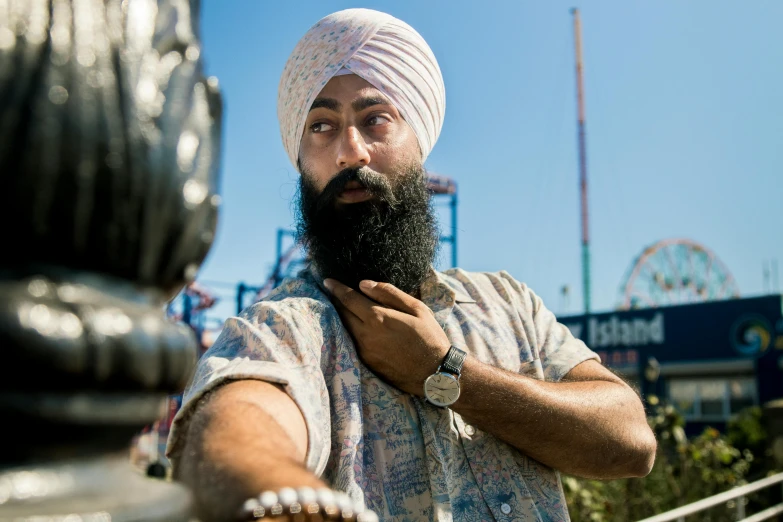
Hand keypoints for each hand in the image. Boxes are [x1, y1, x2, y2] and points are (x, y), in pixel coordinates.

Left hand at [323, 278, 450, 395]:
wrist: (436, 374)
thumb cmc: (430, 337)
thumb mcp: (416, 308)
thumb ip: (389, 293)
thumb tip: (363, 284)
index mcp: (378, 318)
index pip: (348, 299)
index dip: (336, 288)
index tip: (327, 281)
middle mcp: (366, 335)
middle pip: (342, 313)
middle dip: (334, 301)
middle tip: (329, 291)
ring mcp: (364, 351)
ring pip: (345, 329)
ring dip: (341, 316)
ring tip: (339, 306)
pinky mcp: (367, 363)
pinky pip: (352, 342)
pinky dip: (349, 331)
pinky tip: (354, 325)